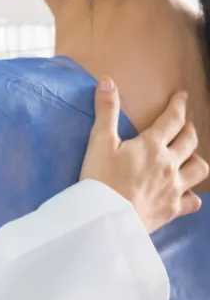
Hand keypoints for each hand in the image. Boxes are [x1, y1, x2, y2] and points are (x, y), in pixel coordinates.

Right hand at [80, 78, 208, 233]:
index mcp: (152, 145)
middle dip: (189, 128)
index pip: (172, 119)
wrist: (107, 218)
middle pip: (189, 141)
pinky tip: (188, 192)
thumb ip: (106, 111)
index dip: (178, 105)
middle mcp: (169, 164)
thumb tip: (107, 82)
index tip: (182, 96)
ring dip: (197, 158)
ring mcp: (174, 188)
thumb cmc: (101, 177)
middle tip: (184, 122)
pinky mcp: (173, 209)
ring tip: (190, 154)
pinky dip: (193, 194)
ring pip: (199, 169)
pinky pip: (193, 201)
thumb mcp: (99, 140)